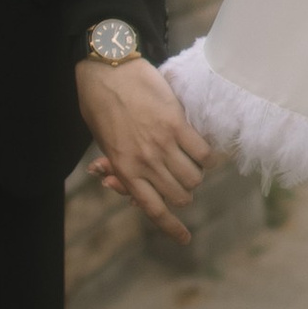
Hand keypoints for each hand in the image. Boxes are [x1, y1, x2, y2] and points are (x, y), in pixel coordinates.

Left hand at [75, 55, 211, 245]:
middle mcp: (145, 162)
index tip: (185, 238)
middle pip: (179, 196)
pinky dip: (207, 156)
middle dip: (184, 194)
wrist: (107, 70)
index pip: (153, 209)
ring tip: (190, 162)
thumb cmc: (100, 105)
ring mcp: (162, 144)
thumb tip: (118, 184)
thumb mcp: (102, 143)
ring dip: (195, 175)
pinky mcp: (176, 124)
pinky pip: (203, 152)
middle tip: (180, 181)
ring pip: (193, 177)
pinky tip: (202, 151)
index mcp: (125, 170)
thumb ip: (116, 166)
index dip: (172, 228)